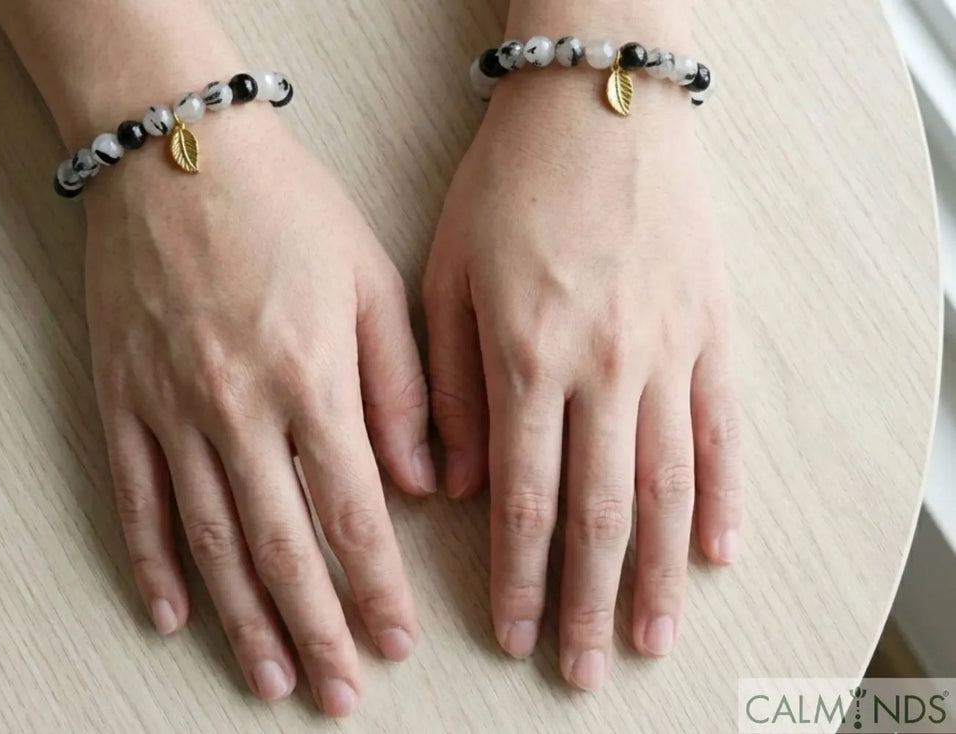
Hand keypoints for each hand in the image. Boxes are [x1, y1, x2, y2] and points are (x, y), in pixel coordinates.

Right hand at [85, 108, 434, 716]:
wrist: (179, 152)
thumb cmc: (287, 208)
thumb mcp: (372, 280)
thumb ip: (403, 387)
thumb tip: (426, 483)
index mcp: (311, 378)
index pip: (351, 513)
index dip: (375, 588)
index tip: (397, 642)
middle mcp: (238, 408)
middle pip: (280, 545)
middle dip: (317, 628)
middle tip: (340, 693)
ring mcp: (171, 408)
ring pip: (208, 538)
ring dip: (241, 618)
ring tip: (269, 677)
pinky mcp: (121, 398)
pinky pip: (135, 497)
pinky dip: (149, 562)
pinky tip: (169, 616)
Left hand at [423, 72, 742, 689]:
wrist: (597, 106)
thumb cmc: (508, 186)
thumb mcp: (444, 277)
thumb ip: (443, 388)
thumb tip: (441, 487)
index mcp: (527, 359)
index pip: (524, 500)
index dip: (519, 578)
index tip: (515, 635)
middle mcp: (603, 369)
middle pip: (601, 514)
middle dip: (588, 602)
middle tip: (584, 670)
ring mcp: (667, 352)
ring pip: (667, 488)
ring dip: (659, 574)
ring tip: (652, 638)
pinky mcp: (711, 330)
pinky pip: (723, 430)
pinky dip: (722, 497)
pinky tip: (718, 552)